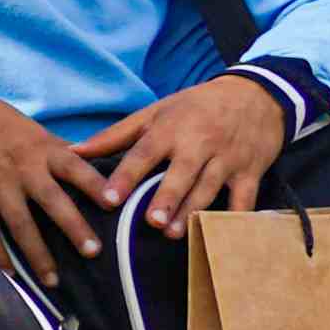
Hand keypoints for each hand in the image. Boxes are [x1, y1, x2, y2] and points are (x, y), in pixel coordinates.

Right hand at [0, 89, 114, 282]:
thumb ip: (53, 148)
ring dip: (38, 254)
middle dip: (74, 228)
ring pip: (20, 225)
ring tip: (53, 280)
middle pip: (53, 202)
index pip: (76, 167)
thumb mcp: (27, 125)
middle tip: (93, 252)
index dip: (95, 185)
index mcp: (40, 148)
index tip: (114, 204)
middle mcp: (21, 168)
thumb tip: (85, 162)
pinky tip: (8, 272)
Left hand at [76, 75, 301, 237]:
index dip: (125, 176)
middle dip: (166, 198)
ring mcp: (228, 158)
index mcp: (171, 128)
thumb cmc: (196, 107)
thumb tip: (74, 151)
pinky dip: (237, 217)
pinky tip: (223, 235)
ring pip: (209, 188)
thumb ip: (115, 135)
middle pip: (180, 174)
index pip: (144, 153)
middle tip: (150, 222)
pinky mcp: (251, 171)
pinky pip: (245, 198)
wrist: (256, 95)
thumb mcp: (156, 112)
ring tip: (173, 233)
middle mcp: (199, 143)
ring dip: (192, 211)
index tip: (108, 198)